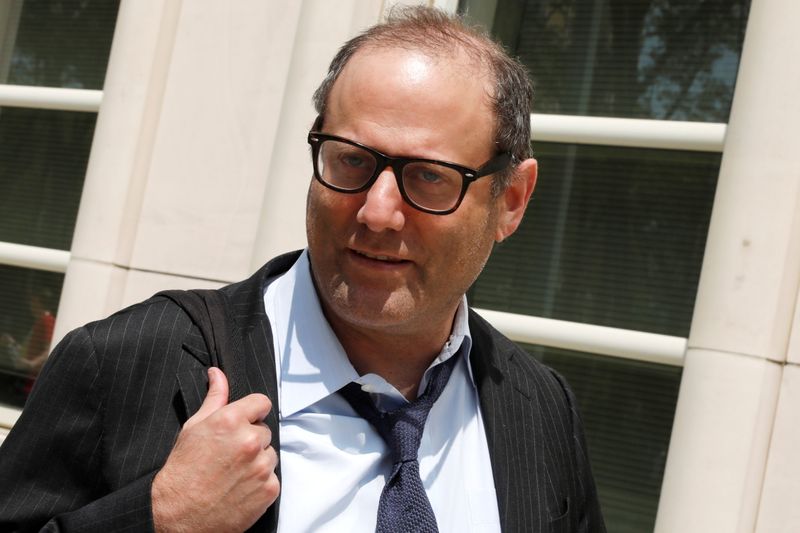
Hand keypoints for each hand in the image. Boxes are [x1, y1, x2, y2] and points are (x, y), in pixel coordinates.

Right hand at [152, 367, 278, 532]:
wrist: (177, 515)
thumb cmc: (182, 471)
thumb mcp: (194, 427)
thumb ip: (214, 398)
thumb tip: (217, 374)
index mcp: (231, 421)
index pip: (261, 402)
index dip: (252, 412)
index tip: (244, 422)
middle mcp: (250, 441)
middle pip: (265, 430)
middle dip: (251, 439)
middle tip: (229, 454)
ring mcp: (262, 466)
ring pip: (270, 454)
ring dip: (257, 461)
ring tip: (233, 472)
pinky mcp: (269, 489)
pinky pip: (272, 478)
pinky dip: (260, 483)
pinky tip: (239, 487)